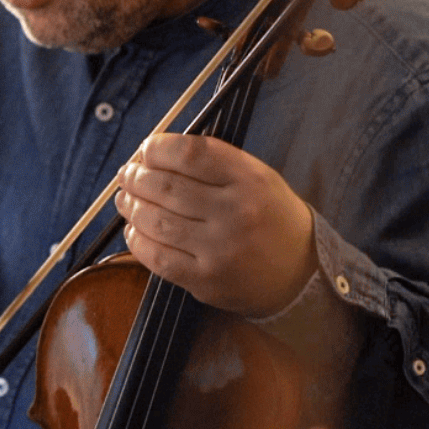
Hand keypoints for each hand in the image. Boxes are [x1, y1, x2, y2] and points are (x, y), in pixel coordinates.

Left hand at [114, 132, 316, 316]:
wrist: (302, 275)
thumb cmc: (272, 219)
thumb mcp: (258, 177)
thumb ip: (212, 163)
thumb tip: (154, 154)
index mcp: (250, 179)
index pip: (190, 153)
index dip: (158, 148)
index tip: (146, 149)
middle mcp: (235, 212)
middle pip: (166, 186)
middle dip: (136, 177)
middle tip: (127, 175)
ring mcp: (218, 249)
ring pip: (155, 220)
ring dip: (131, 206)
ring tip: (125, 199)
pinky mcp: (205, 280)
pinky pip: (157, 257)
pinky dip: (137, 240)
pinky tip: (134, 230)